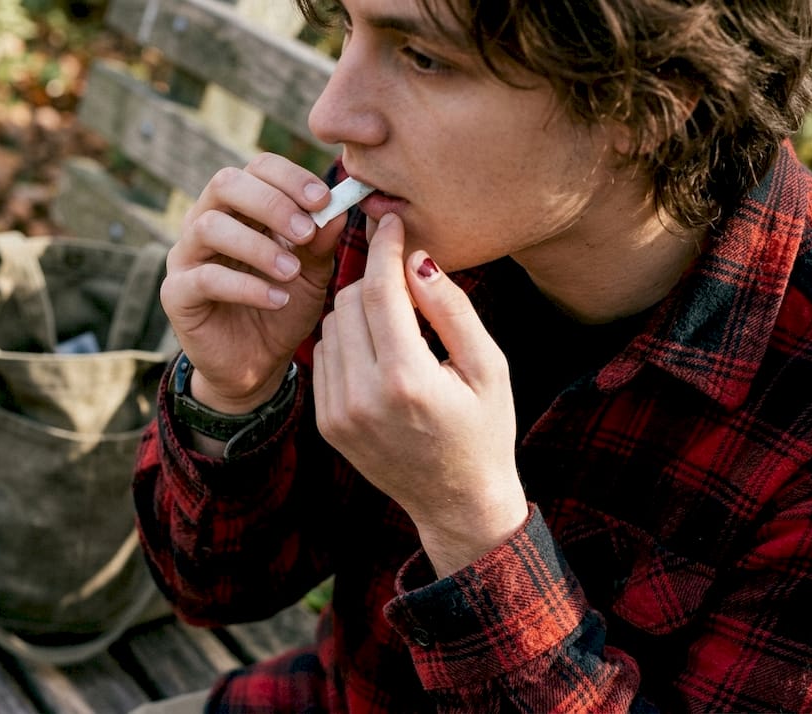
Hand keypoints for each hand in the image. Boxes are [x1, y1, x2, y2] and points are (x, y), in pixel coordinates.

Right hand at [162, 153, 342, 412]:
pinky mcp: (176, 294)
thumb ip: (321, 241)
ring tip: (291, 272)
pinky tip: (276, 299)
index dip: (289, 177)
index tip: (323, 200)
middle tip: (305, 231)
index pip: (257, 167)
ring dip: (258, 246)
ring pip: (209, 226)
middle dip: (271, 203)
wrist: (258, 364)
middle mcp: (206, 221)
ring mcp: (186, 256)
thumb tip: (338, 207)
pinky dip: (245, 286)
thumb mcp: (313, 273)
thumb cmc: (284, 306)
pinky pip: (205, 278)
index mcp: (241, 207)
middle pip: (225, 183)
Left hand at [313, 214, 526, 575]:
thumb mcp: (488, 367)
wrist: (457, 503)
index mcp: (406, 380)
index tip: (392, 222)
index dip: (385, 248)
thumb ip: (451, 308)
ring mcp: (337, 412)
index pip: (378, 291)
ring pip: (330, 325)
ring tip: (397, 320)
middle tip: (403, 275)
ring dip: (358, 309)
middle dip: (374, 278)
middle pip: (348, 301)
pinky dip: (347, 340)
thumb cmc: (484, 430)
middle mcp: (361, 396)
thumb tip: (417, 258)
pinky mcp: (325, 422)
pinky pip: (324, 356)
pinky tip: (379, 351)